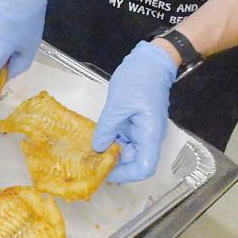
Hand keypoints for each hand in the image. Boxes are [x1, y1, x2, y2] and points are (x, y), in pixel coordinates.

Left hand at [93, 41, 177, 182]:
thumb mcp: (119, 104)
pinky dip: (109, 141)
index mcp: (150, 135)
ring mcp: (141, 131)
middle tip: (89, 164)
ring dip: (109, 153)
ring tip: (87, 154)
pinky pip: (122, 139)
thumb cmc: (138, 81)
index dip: (125, 174)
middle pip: (134, 162)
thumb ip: (108, 127)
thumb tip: (97, 148)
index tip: (104, 172)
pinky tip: (94, 140)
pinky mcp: (133, 124)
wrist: (150, 63)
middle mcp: (148, 137)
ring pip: (126, 151)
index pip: (144, 167)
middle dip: (113, 166)